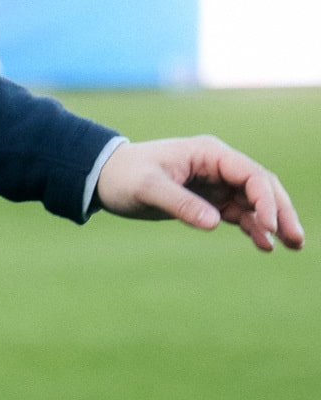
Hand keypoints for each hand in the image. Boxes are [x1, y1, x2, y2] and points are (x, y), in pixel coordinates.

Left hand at [96, 136, 303, 251]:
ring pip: (255, 202)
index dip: (266, 199)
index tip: (269, 225)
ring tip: (291, 246)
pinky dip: (254, 228)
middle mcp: (217, 165)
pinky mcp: (208, 199)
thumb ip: (180, 203)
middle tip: (296, 240)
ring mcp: (215, 182)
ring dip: (273, 222)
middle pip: (261, 187)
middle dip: (280, 212)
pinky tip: (265, 245)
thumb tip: (215, 222)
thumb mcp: (147, 189)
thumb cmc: (123, 176)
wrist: (102, 177)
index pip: (250, 174)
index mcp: (208, 153)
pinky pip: (239, 213)